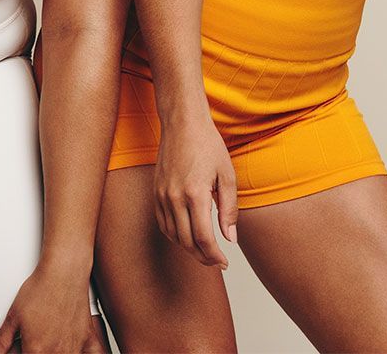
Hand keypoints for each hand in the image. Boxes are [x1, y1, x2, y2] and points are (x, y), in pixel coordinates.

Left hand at [0, 260, 102, 352]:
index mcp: (37, 351)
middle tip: (35, 344)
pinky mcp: (88, 338)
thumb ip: (3, 340)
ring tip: (51, 345)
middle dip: (38, 353)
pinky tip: (78, 351)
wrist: (64, 272)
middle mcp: (57, 353)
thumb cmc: (41, 290)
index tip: (23, 349)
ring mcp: (75, 347)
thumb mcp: (14, 316)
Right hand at [152, 112, 235, 267]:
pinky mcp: (156, 192)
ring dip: (189, 248)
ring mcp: (162, 196)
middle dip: (203, 257)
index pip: (204, 238)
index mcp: (195, 194)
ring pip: (173, 236)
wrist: (183, 124)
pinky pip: (163, 223)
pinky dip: (175, 235)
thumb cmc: (207, 145)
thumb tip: (230, 238)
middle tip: (217, 261)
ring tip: (205, 251)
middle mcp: (175, 198)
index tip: (225, 262)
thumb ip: (229, 209)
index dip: (215, 255)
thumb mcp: (227, 176)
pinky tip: (188, 235)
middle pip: (186, 242)